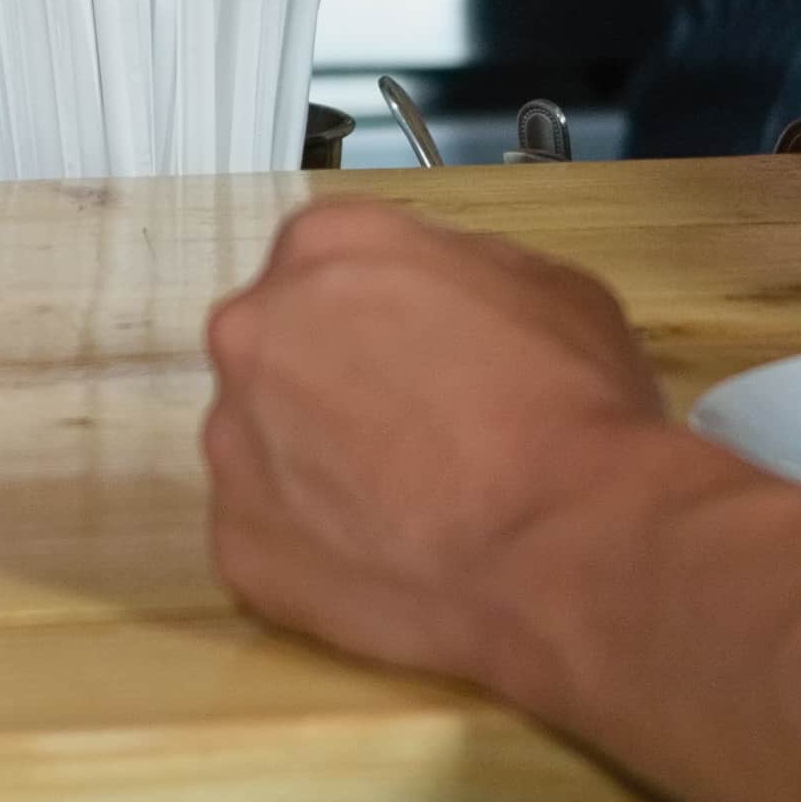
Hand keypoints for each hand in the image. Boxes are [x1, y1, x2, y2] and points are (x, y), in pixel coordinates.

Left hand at [203, 197, 685, 691]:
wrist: (563, 545)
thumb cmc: (568, 417)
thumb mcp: (548, 286)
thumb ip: (461, 274)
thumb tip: (442, 298)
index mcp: (327, 247)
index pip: (325, 263)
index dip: (377, 313)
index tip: (407, 349)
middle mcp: (258, 331)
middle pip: (278, 347)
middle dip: (332, 384)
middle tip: (406, 428)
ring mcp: (232, 441)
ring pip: (263, 443)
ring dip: (317, 466)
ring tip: (402, 502)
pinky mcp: (235, 541)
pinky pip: (265, 534)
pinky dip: (313, 545)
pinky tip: (385, 554)